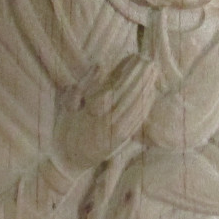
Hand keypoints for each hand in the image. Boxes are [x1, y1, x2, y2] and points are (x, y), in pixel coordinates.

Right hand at [54, 54, 160, 169]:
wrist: (67, 160)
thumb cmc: (65, 129)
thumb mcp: (67, 105)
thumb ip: (84, 85)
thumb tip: (100, 65)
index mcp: (93, 111)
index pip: (116, 87)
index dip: (126, 72)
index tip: (135, 58)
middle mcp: (107, 121)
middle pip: (129, 95)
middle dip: (140, 77)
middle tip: (149, 62)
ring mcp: (116, 131)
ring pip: (135, 107)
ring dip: (146, 89)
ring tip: (153, 74)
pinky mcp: (121, 140)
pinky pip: (137, 120)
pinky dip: (145, 107)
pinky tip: (151, 94)